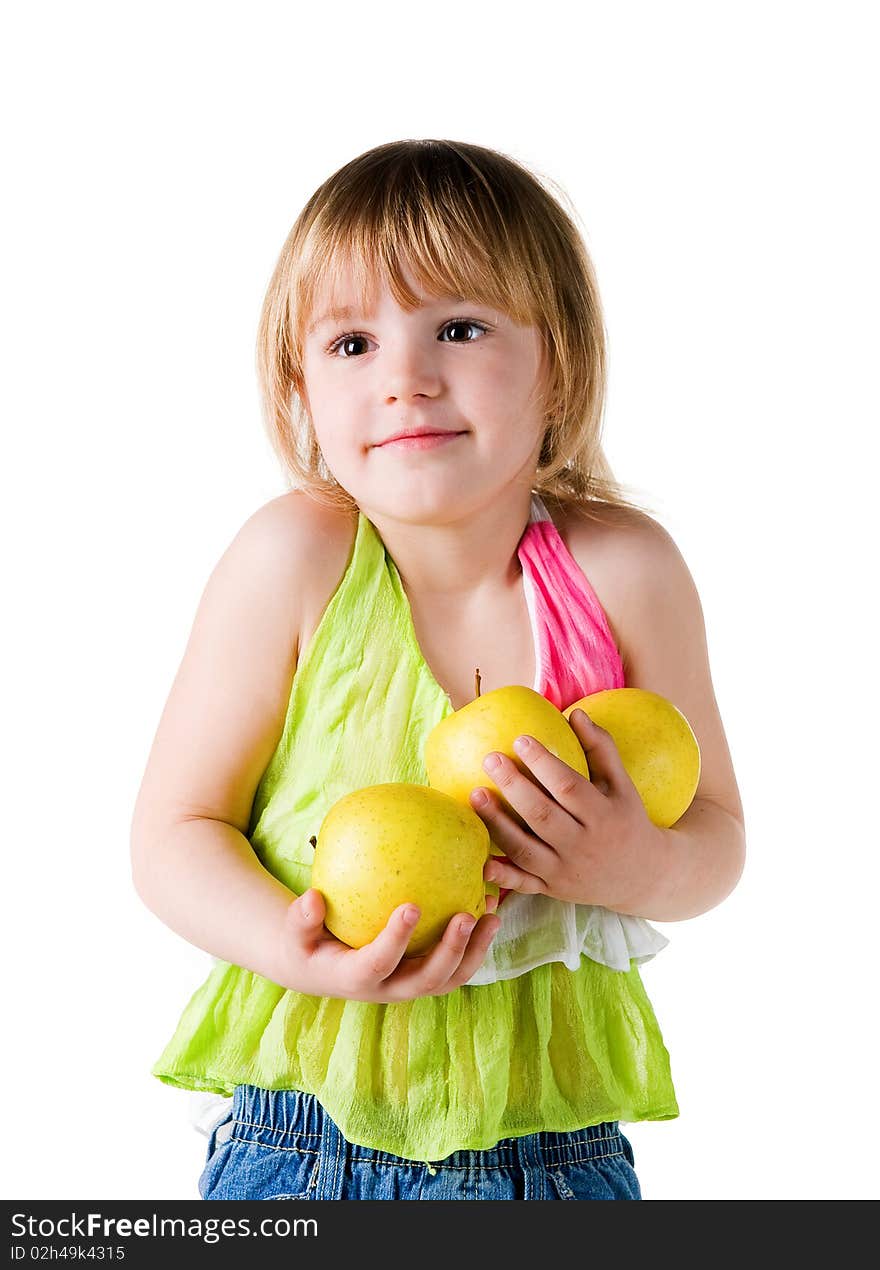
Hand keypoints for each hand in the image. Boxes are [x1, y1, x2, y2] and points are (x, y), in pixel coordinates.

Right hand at [273, 889, 500, 1002]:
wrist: (320, 968)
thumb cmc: (307, 943)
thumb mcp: (295, 933)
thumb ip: (301, 919)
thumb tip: (313, 898)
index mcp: (355, 978)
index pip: (378, 963)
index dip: (395, 940)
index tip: (411, 905)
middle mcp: (388, 989)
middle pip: (426, 981)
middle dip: (450, 951)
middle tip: (466, 915)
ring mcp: (409, 986)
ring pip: (449, 979)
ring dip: (474, 951)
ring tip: (492, 916)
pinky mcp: (423, 977)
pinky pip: (455, 966)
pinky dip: (475, 944)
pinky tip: (489, 910)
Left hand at [468, 708, 662, 911]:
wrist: (642, 876)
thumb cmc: (626, 819)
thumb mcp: (622, 785)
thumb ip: (601, 749)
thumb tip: (575, 713)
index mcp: (603, 816)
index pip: (568, 787)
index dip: (543, 762)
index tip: (520, 739)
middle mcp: (584, 845)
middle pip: (542, 816)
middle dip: (513, 786)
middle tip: (490, 758)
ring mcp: (565, 871)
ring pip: (526, 849)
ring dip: (497, 824)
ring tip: (476, 794)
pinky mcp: (552, 889)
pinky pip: (523, 884)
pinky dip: (502, 876)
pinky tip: (481, 860)